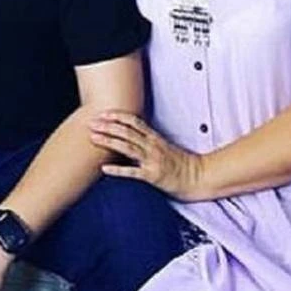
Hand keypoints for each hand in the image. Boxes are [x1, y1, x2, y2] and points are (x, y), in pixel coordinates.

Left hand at [90, 111, 206, 200]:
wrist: (198, 177)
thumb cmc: (180, 163)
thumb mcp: (164, 146)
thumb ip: (147, 140)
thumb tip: (129, 136)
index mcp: (154, 138)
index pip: (133, 121)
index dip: (117, 116)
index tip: (102, 113)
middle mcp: (152, 146)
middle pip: (127, 132)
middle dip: (108, 126)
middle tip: (91, 123)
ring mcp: (152, 160)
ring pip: (127, 147)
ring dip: (109, 141)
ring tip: (94, 137)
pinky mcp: (152, 176)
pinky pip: (133, 172)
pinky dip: (118, 170)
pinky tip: (104, 169)